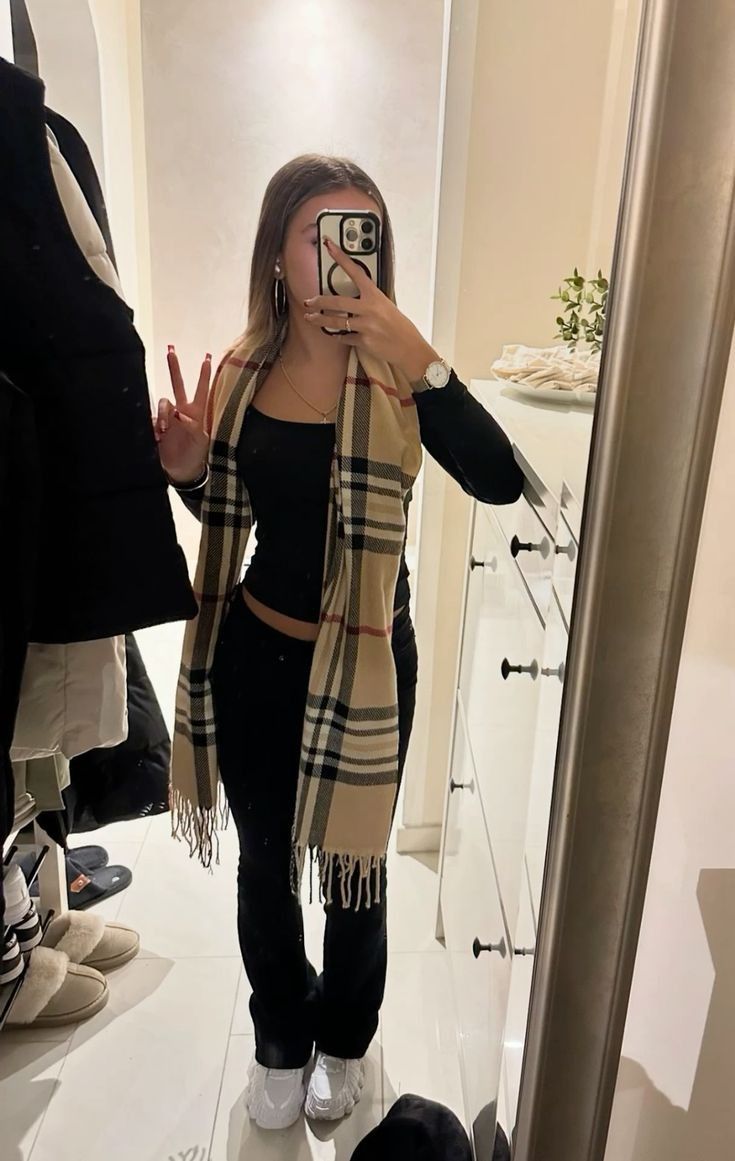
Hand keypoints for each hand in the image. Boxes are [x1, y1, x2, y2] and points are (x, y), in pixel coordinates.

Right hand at [153, 346, 211, 483]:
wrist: (181, 471)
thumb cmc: (195, 455)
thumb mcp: (199, 441)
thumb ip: (191, 425)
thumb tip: (178, 412)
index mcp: (196, 413)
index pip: (201, 390)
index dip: (204, 375)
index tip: (207, 358)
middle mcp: (181, 411)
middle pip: (178, 385)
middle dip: (174, 368)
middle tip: (171, 350)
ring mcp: (168, 418)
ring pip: (163, 403)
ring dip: (163, 414)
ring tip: (164, 431)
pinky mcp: (156, 426)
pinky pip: (152, 418)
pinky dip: (154, 426)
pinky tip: (158, 437)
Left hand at [304, 238, 438, 382]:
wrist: (409, 347)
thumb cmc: (399, 326)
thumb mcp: (386, 306)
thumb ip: (369, 300)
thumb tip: (353, 296)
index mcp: (375, 296)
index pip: (355, 271)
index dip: (341, 257)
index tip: (329, 245)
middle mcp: (369, 309)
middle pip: (337, 302)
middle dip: (319, 302)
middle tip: (308, 301)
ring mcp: (366, 326)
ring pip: (335, 322)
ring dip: (320, 320)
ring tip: (310, 318)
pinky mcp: (363, 341)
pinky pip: (344, 337)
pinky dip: (339, 336)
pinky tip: (335, 334)